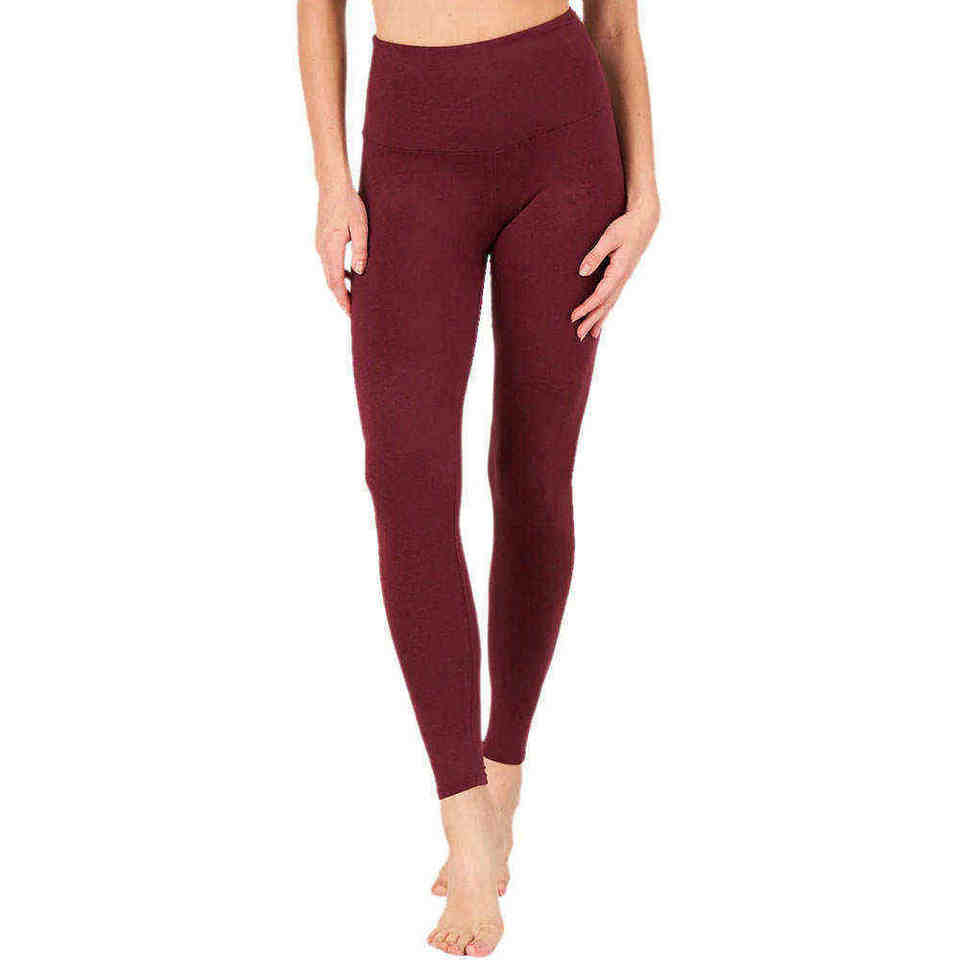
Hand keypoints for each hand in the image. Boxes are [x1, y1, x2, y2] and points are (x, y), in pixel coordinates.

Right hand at [316, 183, 367, 315]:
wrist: (332, 186)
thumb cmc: (349, 204)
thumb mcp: (360, 227)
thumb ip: (360, 250)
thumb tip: (359, 272)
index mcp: (331, 248)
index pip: (336, 282)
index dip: (343, 300)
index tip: (350, 313)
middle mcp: (322, 250)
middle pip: (331, 282)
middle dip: (341, 298)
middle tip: (353, 313)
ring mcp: (320, 245)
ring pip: (329, 273)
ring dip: (340, 287)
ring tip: (353, 299)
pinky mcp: (322, 241)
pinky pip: (329, 264)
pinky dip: (338, 275)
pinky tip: (351, 277)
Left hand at [571, 190, 659, 339]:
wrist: (646, 221)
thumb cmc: (627, 226)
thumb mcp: (610, 237)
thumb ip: (595, 254)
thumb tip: (582, 272)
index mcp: (619, 272)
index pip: (600, 295)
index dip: (586, 307)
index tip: (573, 317)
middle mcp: (622, 279)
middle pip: (605, 305)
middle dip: (592, 321)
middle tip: (578, 335)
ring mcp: (623, 279)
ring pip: (610, 304)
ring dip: (599, 319)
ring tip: (590, 335)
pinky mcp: (622, 276)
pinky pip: (613, 298)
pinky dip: (606, 310)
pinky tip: (601, 318)